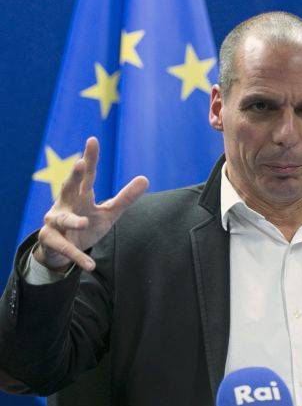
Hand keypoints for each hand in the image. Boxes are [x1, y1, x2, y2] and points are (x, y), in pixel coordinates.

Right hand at [34, 137, 148, 270]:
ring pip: (63, 219)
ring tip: (83, 224)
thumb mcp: (108, 212)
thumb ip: (125, 197)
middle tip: (81, 164)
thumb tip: (145, 178)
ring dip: (73, 221)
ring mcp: (55, 222)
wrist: (62, 250)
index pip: (88, 175)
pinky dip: (77, 256)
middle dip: (74, 176)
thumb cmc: (85, 223)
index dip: (91, 158)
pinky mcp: (51, 240)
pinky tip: (90, 265)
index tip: (92, 140)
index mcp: (80, 195)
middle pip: (69, 187)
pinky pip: (66, 248)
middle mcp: (65, 204)